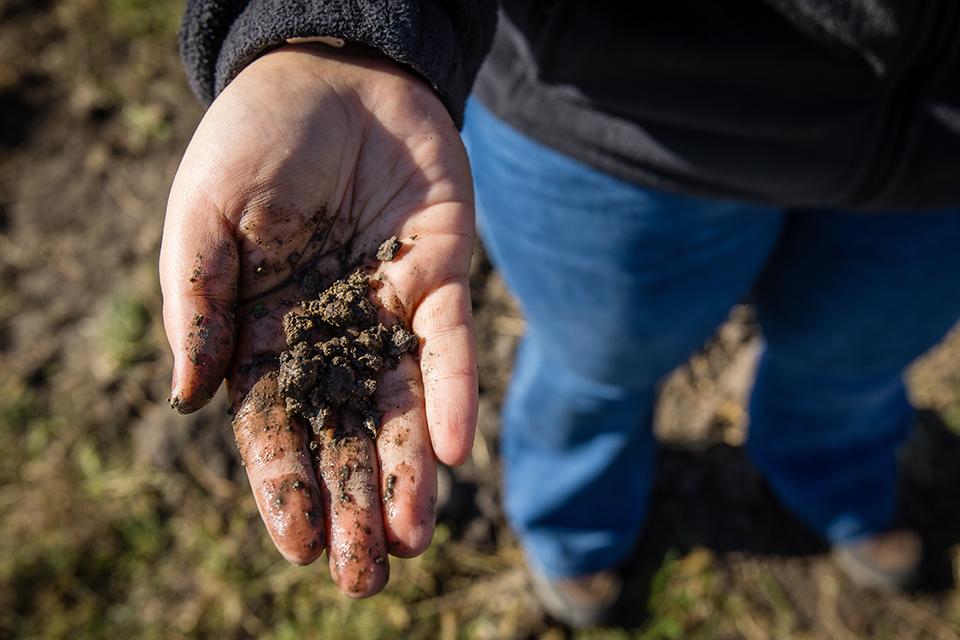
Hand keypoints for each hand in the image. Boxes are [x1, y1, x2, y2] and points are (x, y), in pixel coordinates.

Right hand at [159, 44, 477, 596]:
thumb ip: (199, 303)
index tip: (298, 543)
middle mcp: (329, 338)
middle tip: (363, 578)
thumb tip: (190, 397)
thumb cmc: (255, 142)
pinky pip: (447, 349)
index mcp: (264, 333)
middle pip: (343, 437)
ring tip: (408, 543)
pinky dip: (450, 396)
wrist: (335, 76)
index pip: (273, 426)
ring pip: (400, 410)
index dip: (284, 485)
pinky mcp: (439, 282)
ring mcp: (386, 315)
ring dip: (408, 477)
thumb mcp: (205, 216)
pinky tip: (450, 450)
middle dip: (353, 506)